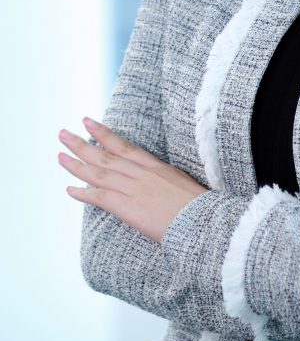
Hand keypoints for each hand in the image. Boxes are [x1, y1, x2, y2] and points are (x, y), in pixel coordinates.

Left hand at [58, 117, 207, 242]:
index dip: (103, 133)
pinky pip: (101, 198)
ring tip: (59, 156)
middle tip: (62, 133)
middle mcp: (139, 172)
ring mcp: (132, 188)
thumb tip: (152, 175)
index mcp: (153, 165)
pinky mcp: (127, 207)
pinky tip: (70, 190)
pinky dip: (84, 194)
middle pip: (105, 155)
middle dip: (81, 143)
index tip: (87, 122)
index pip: (122, 144)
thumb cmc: (194, 203)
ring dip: (76, 164)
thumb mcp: (178, 180)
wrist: (199, 219)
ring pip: (98, 173)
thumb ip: (161, 176)